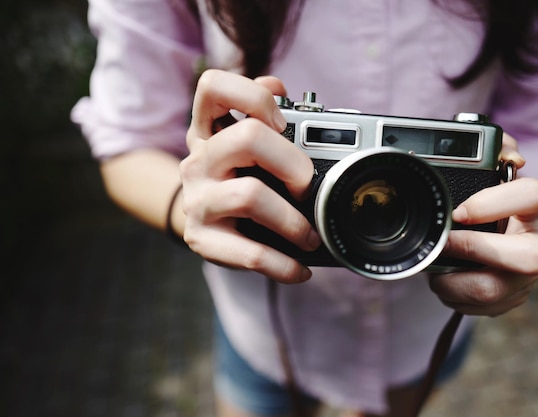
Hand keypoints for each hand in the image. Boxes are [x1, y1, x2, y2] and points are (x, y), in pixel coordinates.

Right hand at [180, 70, 320, 282]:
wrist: (207, 228)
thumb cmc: (238, 182)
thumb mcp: (246, 148)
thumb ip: (262, 117)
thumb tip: (276, 84)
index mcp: (208, 131)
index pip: (213, 87)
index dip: (252, 97)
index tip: (281, 120)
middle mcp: (198, 161)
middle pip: (247, 138)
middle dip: (293, 163)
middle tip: (307, 186)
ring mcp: (197, 200)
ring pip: (250, 195)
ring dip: (292, 220)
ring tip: (309, 236)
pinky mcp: (202, 239)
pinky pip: (250, 253)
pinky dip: (284, 265)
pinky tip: (300, 269)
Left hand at [429, 134, 537, 315]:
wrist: (490, 242)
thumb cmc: (485, 205)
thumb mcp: (487, 175)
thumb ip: (494, 149)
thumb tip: (508, 152)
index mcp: (531, 208)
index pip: (533, 195)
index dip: (494, 203)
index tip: (458, 211)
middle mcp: (537, 244)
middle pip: (529, 258)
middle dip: (475, 252)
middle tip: (445, 244)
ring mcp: (524, 279)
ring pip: (494, 291)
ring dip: (453, 283)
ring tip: (435, 271)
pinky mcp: (508, 301)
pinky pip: (479, 309)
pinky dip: (454, 298)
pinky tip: (446, 284)